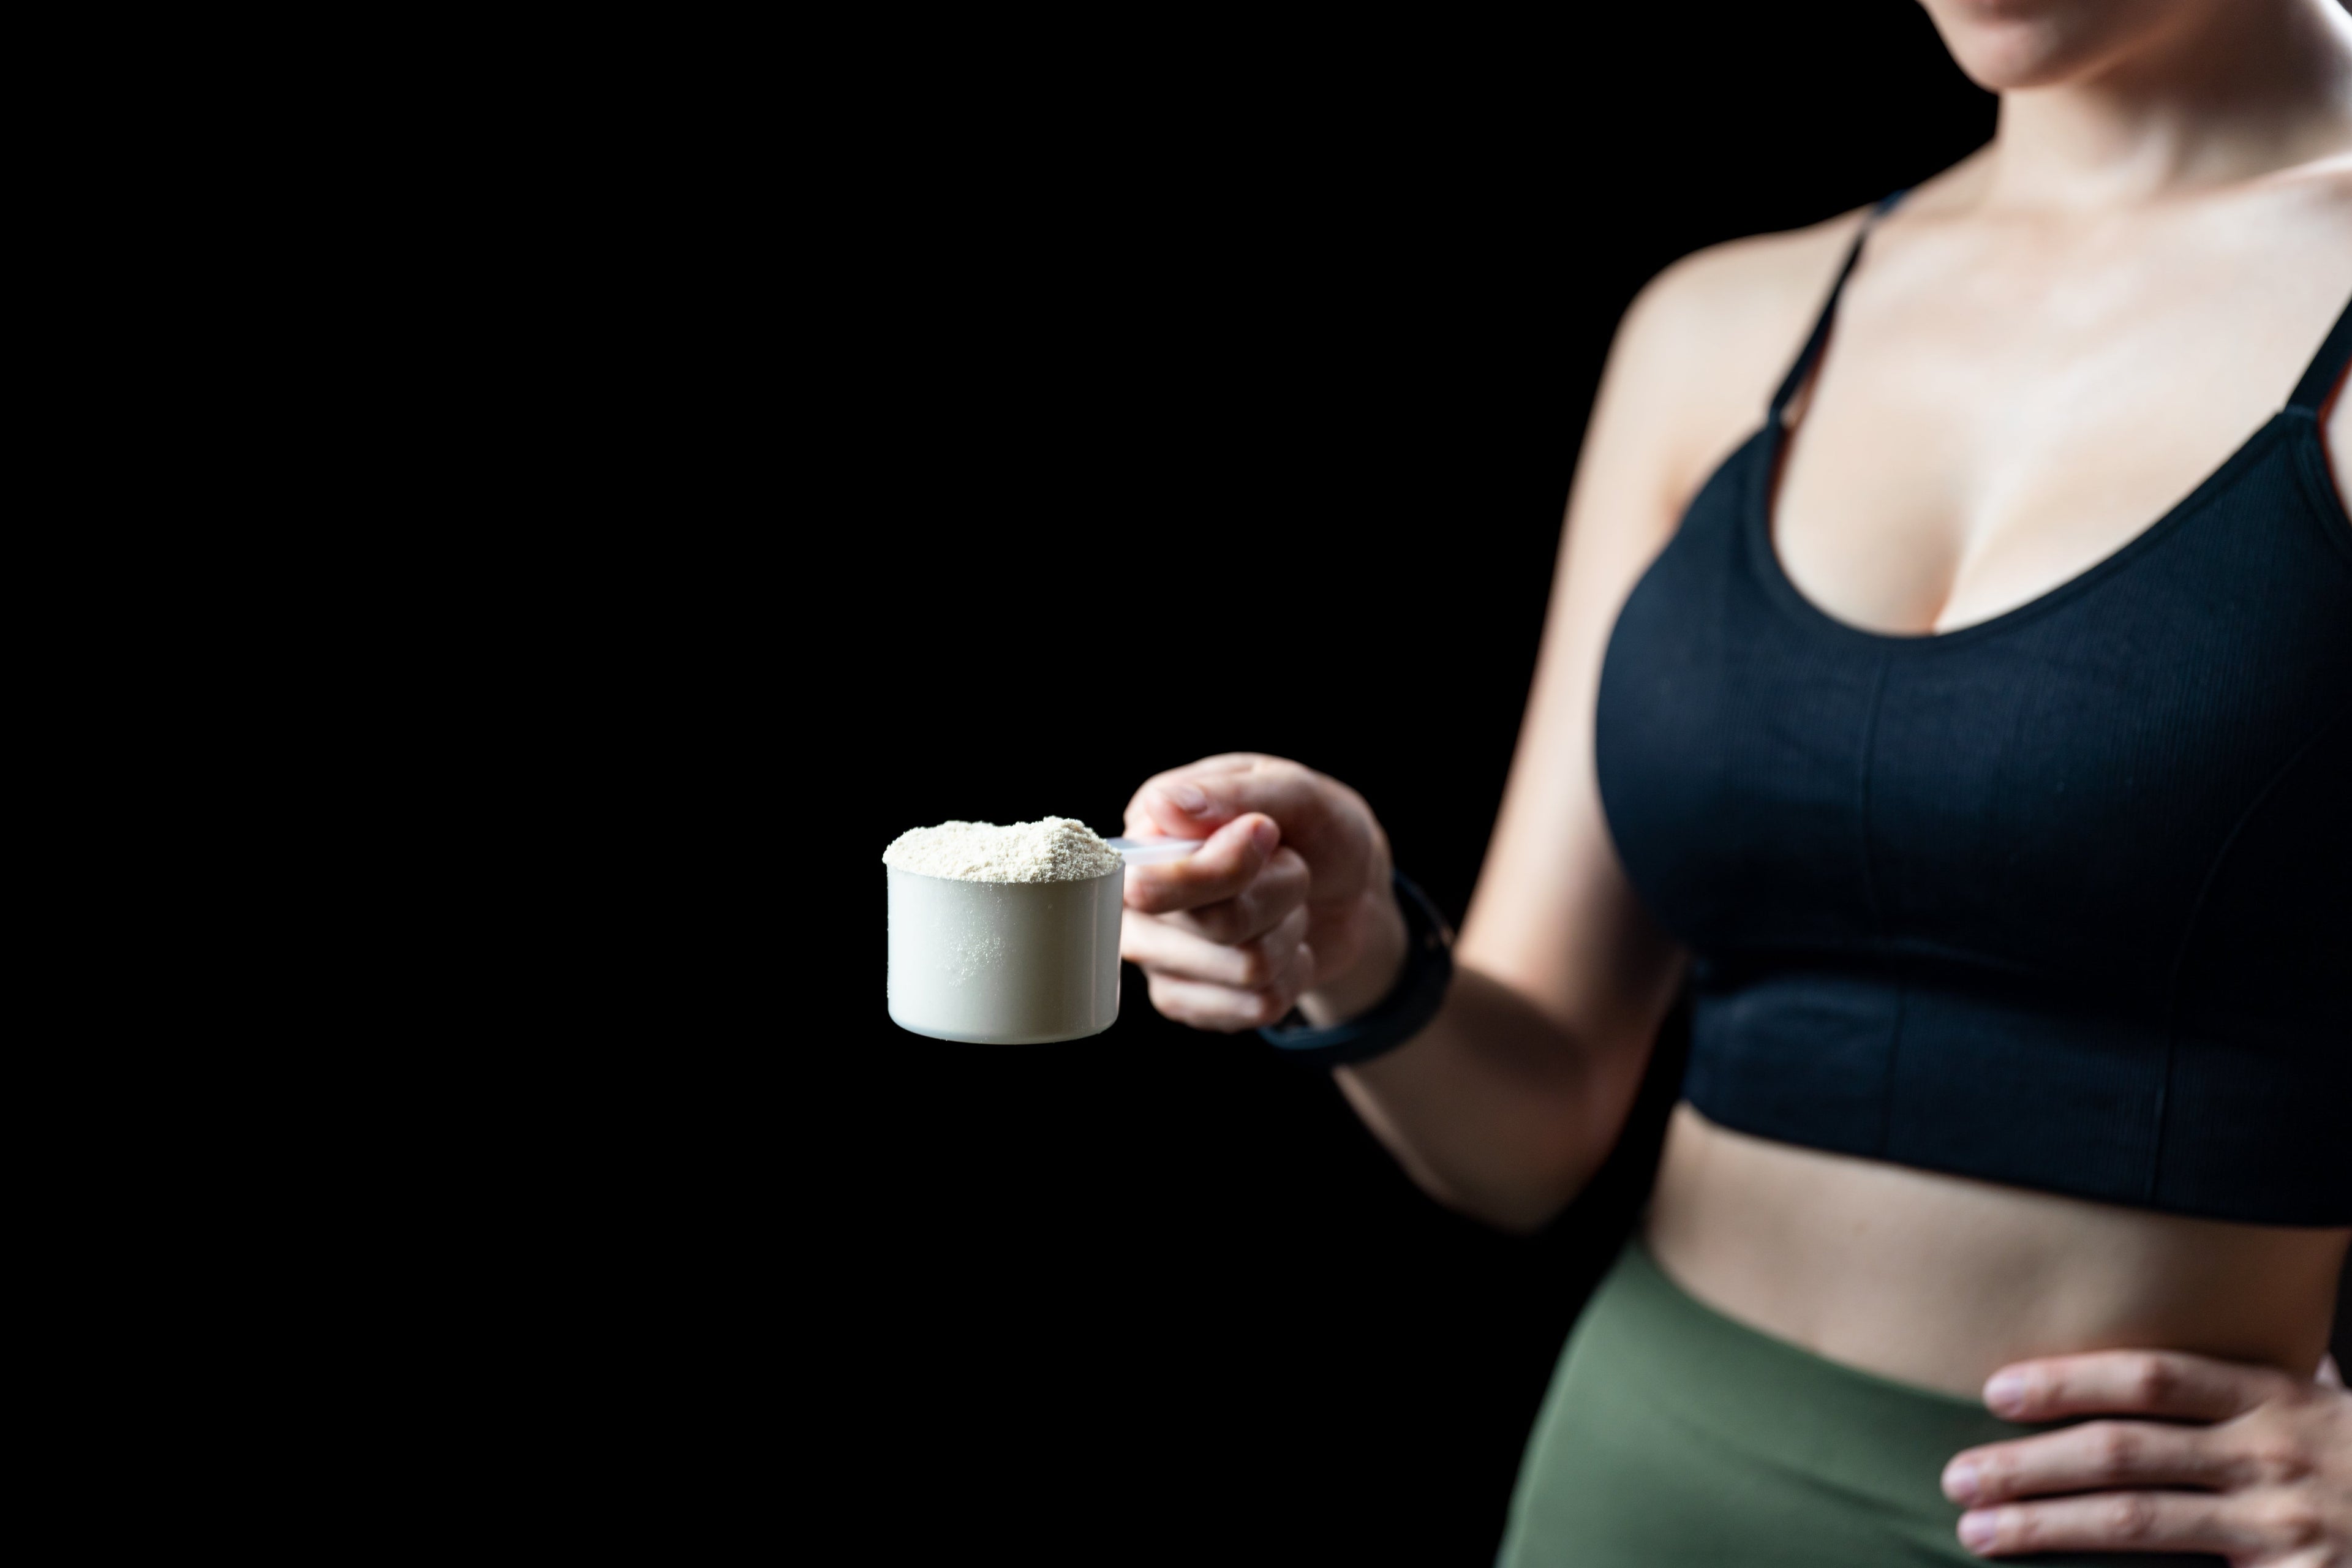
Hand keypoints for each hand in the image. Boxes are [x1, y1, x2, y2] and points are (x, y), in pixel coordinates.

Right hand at [1118, 754, 1404, 1032]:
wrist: (1347, 889)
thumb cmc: (1312, 828)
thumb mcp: (1292, 791)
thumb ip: (1230, 795)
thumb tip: (1164, 806)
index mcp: (1147, 833)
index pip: (1151, 880)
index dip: (1215, 871)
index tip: (1266, 832)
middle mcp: (1134, 900)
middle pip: (1214, 924)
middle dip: (1280, 892)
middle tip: (1292, 864)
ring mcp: (1158, 957)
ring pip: (1246, 969)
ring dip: (1292, 931)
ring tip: (1289, 904)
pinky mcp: (1188, 1001)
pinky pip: (1258, 1006)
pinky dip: (1295, 973)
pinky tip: (1285, 945)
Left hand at [1941, 1348, 2351, 1563]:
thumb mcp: (2342, 1410)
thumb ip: (2291, 1379)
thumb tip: (2248, 1347)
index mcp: (2276, 1401)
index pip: (2152, 1379)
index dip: (2070, 1381)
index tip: (1996, 1391)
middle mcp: (2271, 1459)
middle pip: (2124, 1453)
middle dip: (2028, 1465)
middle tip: (1955, 1477)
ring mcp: (2283, 1530)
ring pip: (2140, 1525)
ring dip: (2046, 1528)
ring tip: (1978, 1533)